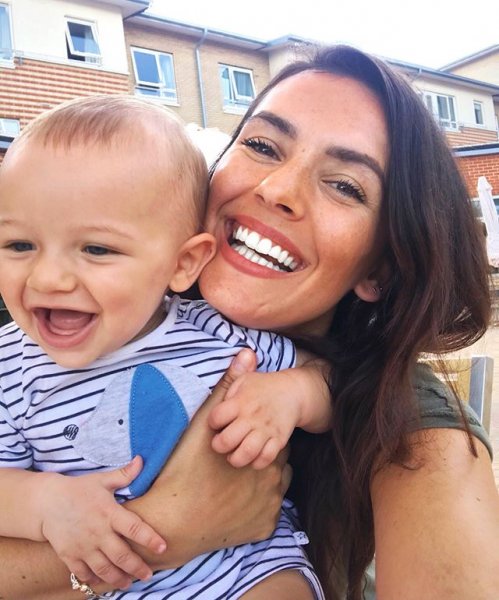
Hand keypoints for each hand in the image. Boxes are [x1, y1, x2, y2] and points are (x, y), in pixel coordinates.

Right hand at [37, 456, 165, 589]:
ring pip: (104, 568)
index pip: (134, 528)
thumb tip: (142, 460)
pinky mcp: (70, 555)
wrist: (47, 502)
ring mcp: (83, 546)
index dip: (149, 538)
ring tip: (128, 583)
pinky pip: (84, 573)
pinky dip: (93, 580)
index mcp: (109, 513)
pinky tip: (102, 583)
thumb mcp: (102, 480)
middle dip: (137, 567)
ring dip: (118, 578)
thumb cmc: (78, 489)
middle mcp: (98, 533)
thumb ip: (123, 475)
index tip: (163, 546)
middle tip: (148, 575)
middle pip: (121, 555)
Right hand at [126, 349, 291, 569]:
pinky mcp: (264, 528)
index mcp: (264, 448)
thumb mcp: (204, 422)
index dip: (253, 436)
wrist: (174, 520)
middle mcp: (275, 478)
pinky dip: (254, 509)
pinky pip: (266, 514)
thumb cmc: (186, 467)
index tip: (237, 441)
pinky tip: (234, 504)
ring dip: (260, 484)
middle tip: (231, 464)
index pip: (270, 437)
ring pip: (274, 487)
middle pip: (275, 462)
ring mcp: (270, 506)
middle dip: (259, 459)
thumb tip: (248, 352)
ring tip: (232, 484)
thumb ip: (228, 387)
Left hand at [208, 369, 300, 468]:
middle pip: (228, 440)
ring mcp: (266, 430)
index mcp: (240, 401)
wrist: (292, 392)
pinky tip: (252, 457)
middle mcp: (252, 417)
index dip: (212, 422)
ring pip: (247, 452)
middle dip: (219, 446)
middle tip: (221, 443)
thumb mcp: (243, 379)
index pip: (216, 417)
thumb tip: (216, 398)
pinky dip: (257, 462)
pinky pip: (267, 458)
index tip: (216, 423)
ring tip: (234, 455)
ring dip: (236, 458)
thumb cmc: (262, 387)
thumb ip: (226, 387)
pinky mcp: (279, 439)